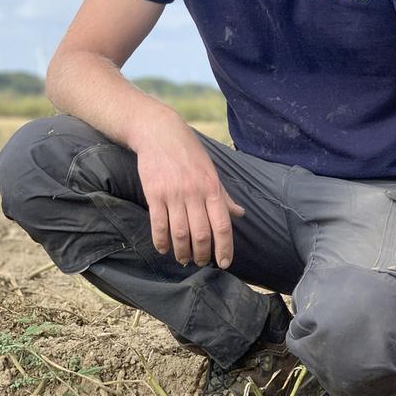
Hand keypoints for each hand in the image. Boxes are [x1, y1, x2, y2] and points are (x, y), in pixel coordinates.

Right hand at [133, 112, 244, 268]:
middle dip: (203, 254)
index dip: (225, 248)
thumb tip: (240, 214)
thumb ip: (224, 196)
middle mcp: (195, 193)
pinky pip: (158, 224)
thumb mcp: (211, 171)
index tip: (225, 263)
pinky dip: (161, 241)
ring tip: (183, 259)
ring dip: (182, 252)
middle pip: (202, 234)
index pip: (223, 225)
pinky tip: (164, 249)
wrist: (160, 132)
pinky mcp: (154, 194)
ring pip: (180, 233)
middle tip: (201, 263)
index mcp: (212, 188)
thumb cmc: (189, 153)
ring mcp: (174, 194)